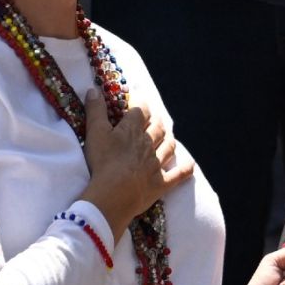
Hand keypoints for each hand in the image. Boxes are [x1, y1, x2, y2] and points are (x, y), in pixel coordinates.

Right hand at [78, 89, 193, 241]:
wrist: (114, 195)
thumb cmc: (103, 162)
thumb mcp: (95, 133)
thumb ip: (95, 110)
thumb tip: (94, 89)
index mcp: (133, 130)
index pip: (141, 110)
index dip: (140, 102)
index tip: (138, 97)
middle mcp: (149, 144)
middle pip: (157, 127)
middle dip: (156, 120)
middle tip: (154, 118)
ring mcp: (157, 164)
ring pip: (168, 146)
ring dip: (168, 139)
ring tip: (167, 136)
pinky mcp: (161, 183)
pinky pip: (178, 174)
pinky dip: (185, 169)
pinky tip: (189, 164)